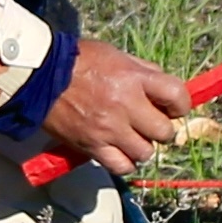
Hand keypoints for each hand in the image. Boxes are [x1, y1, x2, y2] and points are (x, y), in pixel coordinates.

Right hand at [34, 37, 191, 178]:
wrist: (40, 76)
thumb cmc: (78, 61)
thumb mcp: (116, 56)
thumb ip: (144, 72)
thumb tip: (165, 92)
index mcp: (134, 79)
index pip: (177, 97)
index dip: (180, 105)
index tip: (172, 107)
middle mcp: (126, 106)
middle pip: (165, 132)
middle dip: (161, 129)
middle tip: (148, 123)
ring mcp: (109, 129)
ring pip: (146, 153)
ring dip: (142, 146)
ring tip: (131, 137)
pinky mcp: (93, 146)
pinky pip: (122, 166)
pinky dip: (125, 162)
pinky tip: (119, 151)